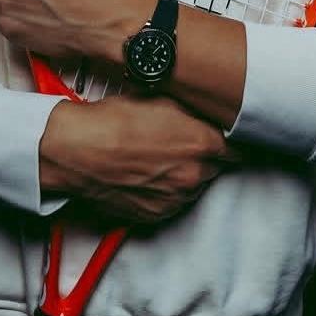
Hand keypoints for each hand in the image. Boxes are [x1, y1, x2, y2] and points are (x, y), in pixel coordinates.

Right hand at [38, 93, 235, 225]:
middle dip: (205, 156)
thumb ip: (195, 112)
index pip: (236, 149)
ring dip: (185, 174)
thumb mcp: (163, 100)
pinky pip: (172, 202)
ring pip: (193, 186)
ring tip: (159, 156)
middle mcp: (194, 176)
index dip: (229, 141)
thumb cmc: (115, 120)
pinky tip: (147, 172)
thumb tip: (210, 116)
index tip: (223, 137)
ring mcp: (175, 199)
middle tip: (182, 142)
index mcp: (202, 145)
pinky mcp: (156, 215)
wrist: (80, 150)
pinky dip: (166, 191)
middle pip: (214, 168)